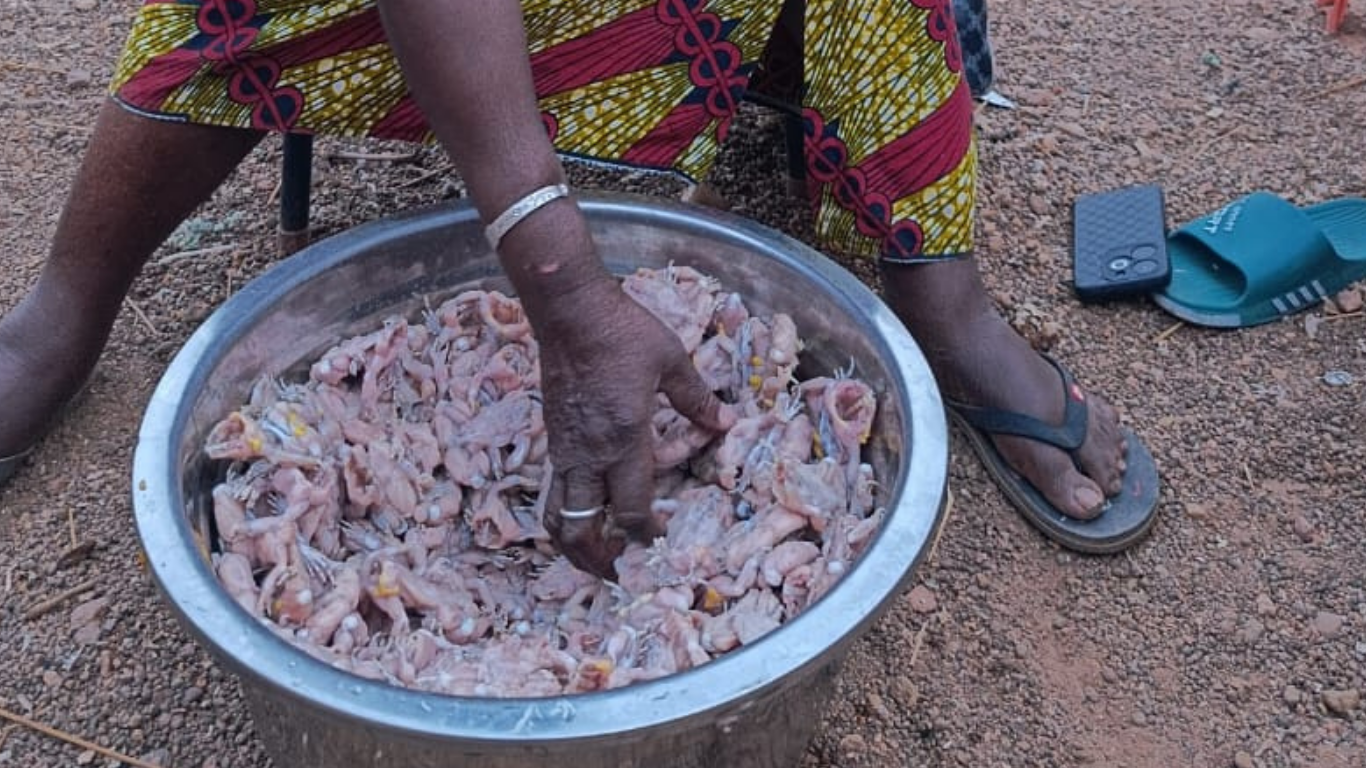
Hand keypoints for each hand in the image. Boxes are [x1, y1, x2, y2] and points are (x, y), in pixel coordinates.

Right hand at [534, 276, 734, 577]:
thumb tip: (726, 423)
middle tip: (618, 571)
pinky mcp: (551, 436)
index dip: (644, 536)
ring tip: (594, 553)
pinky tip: (587, 507)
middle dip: (596, 559)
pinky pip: (554, 488)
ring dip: (573, 541)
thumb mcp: (671, 362)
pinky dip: (566, 510)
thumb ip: (698, 400)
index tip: (657, 543)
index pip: (629, 511)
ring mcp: (563, 448)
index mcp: (623, 441)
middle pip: (578, 529)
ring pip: (554, 515)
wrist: (569, 311)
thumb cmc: (623, 332)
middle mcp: (588, 454)